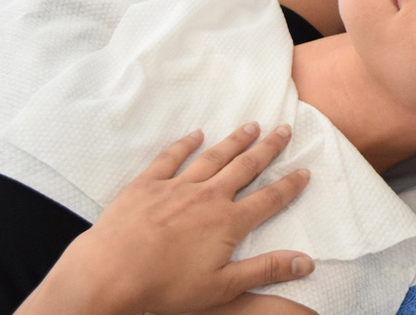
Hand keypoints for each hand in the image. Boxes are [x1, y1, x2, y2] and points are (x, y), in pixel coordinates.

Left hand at [19, 125, 311, 314]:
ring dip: (234, 141)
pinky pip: (170, 158)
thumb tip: (305, 262)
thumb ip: (266, 271)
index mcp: (229, 222)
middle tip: (283, 130)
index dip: (290, 186)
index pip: (269, 199)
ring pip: (213, 157)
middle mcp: (208, 197)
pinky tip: (196, 135)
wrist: (110, 275)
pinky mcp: (147, 185)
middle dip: (267, 148)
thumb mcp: (223, 288)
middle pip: (245, 167)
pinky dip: (185, 145)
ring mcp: (177, 187)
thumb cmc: (165, 288)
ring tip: (250, 126)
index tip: (305, 170)